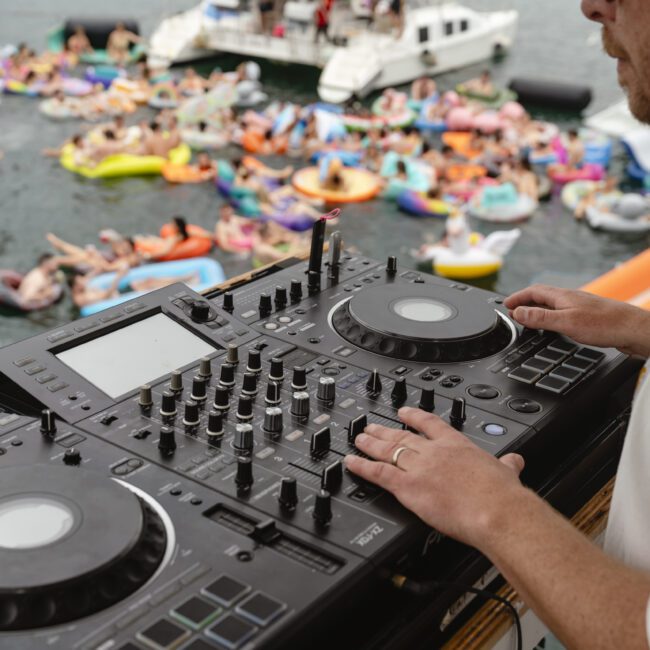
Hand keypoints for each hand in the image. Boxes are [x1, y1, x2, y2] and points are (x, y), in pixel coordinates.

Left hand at [344, 408, 525, 547]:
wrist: (496, 510)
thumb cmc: (502, 495)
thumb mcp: (507, 473)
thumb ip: (507, 465)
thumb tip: (515, 461)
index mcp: (457, 445)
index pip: (431, 424)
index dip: (414, 416)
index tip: (404, 412)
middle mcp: (434, 452)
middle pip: (403, 436)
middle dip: (385, 430)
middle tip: (371, 426)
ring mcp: (419, 467)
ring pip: (388, 450)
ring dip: (370, 444)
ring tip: (358, 439)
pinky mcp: (408, 486)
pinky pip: (379, 473)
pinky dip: (362, 467)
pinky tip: (351, 462)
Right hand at [504, 284, 649, 356]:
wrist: (634, 330)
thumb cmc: (605, 325)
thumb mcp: (566, 322)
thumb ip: (540, 317)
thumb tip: (518, 312)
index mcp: (562, 296)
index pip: (533, 291)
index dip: (517, 297)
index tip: (506, 305)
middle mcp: (570, 298)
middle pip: (541, 296)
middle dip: (524, 303)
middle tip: (513, 313)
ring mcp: (579, 307)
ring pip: (552, 305)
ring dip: (537, 310)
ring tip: (528, 320)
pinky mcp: (588, 317)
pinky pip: (562, 313)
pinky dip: (550, 318)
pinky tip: (554, 326)